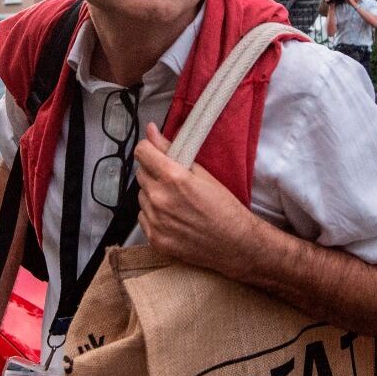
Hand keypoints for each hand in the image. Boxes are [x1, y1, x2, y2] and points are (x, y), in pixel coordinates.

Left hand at [134, 123, 261, 276]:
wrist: (236, 244)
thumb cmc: (224, 207)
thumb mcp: (202, 173)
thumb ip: (172, 151)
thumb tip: (151, 131)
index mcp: (173, 178)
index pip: (142, 152)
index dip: (149, 149)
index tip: (155, 152)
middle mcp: (159, 198)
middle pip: (141, 174)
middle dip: (154, 172)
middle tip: (174, 181)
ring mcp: (155, 221)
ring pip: (141, 196)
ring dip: (153, 194)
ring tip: (176, 202)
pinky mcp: (154, 239)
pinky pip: (143, 217)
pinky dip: (153, 215)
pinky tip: (173, 218)